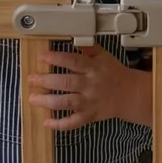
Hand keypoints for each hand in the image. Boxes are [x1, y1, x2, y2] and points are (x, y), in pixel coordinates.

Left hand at [28, 44, 143, 130]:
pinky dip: (60, 124)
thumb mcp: (104, 56)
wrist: (130, 94)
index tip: (41, 56)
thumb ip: (87, 48)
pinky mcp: (89, 116)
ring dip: (48, 101)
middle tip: (31, 79)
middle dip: (46, 81)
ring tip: (33, 99)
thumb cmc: (114, 73)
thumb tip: (72, 38)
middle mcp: (90, 85)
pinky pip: (74, 122)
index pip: (73, 61)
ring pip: (67, 102)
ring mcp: (89, 102)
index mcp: (93, 68)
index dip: (56, 58)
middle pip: (67, 82)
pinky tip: (46, 122)